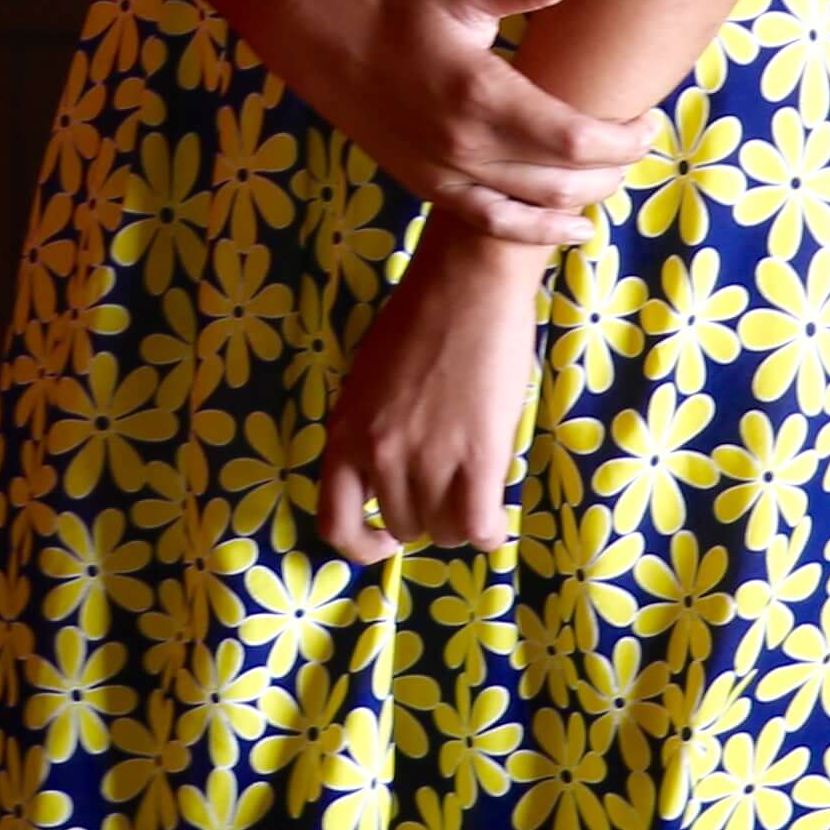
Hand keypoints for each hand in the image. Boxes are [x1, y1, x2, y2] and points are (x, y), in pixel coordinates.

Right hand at [256, 0, 655, 247]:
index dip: (625, 138)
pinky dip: (538, 232)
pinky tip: (572, 226)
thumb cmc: (394, 3)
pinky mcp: (429, 186)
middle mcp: (466, 145)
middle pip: (568, 180)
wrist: (318, 36)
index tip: (649, 119)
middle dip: (617, 166)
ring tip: (614, 171)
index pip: (577, 139)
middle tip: (639, 138)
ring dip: (587, 197)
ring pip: (538, 208)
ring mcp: (444, 173)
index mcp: (481, 93)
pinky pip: (494, 224)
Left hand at [320, 218, 541, 563]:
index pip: (334, 523)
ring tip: (473, 494)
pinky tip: (495, 519)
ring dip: (459, 521)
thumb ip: (370, 434)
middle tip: (446, 492)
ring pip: (442, 531)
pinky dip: (489, 533)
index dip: (361, 544)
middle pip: (403, 527)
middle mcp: (378, 454)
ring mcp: (428, 457)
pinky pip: (479, 527)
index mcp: (344, 433)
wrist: (465, 285)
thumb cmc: (419, 323)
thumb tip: (387, 478)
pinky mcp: (477, 456)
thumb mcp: (368, 385)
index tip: (385, 539)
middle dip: (425, 518)